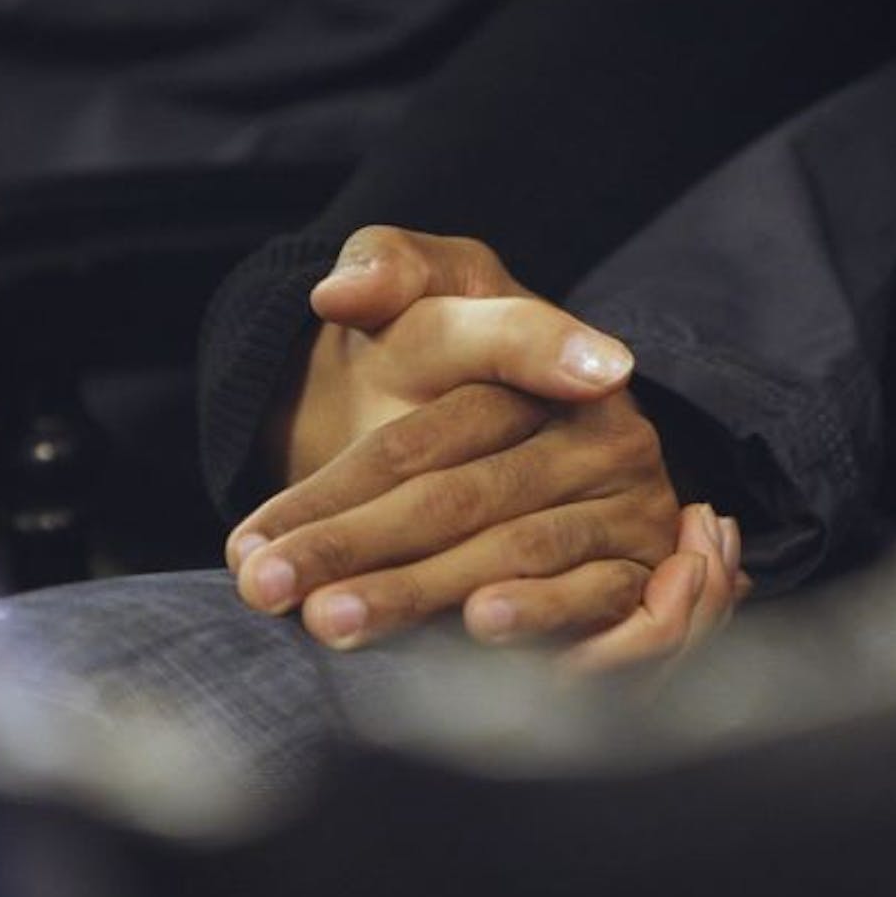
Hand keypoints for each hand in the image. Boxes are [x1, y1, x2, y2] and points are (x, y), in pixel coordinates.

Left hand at [228, 226, 748, 666]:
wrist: (498, 446)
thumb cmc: (438, 367)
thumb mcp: (417, 293)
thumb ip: (383, 268)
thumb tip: (342, 292)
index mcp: (537, 341)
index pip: (500, 348)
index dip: (492, 354)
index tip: (436, 365)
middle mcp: (594, 422)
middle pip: (459, 486)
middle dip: (353, 536)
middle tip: (261, 577)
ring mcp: (621, 495)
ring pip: (509, 546)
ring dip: (413, 589)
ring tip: (324, 618)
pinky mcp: (634, 567)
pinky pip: (589, 597)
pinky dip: (537, 614)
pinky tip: (477, 628)